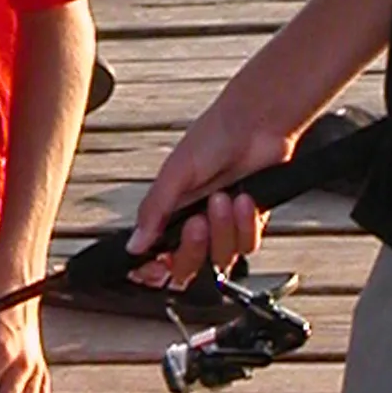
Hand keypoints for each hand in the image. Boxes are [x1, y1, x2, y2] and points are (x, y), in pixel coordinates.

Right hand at [126, 106, 298, 289]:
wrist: (257, 124)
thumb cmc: (215, 135)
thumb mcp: (175, 173)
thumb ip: (154, 212)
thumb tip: (134, 243)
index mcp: (170, 211)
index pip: (156, 254)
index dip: (156, 268)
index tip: (159, 265)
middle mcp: (195, 222)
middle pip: (188, 266)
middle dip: (194, 247)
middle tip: (197, 222)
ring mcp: (223, 225)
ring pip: (220, 257)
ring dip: (223, 230)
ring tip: (224, 198)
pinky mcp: (250, 222)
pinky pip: (247, 245)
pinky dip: (246, 225)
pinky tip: (244, 200)